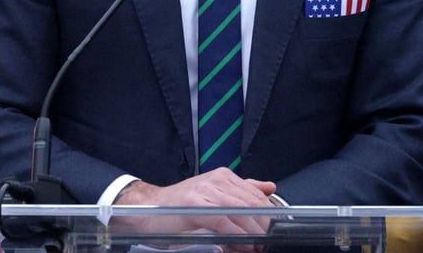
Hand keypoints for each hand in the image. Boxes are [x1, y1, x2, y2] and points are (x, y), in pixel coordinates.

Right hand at [113, 169, 276, 248]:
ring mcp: (204, 191)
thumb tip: (269, 187)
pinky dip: (237, 236)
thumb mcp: (214, 194)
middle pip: (252, 204)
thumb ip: (242, 191)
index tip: (274, 232)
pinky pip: (224, 222)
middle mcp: (215, 180)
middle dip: (264, 227)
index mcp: (223, 177)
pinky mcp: (194, 205)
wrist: (148, 209)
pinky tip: (243, 245)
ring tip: (257, 247)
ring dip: (254, 233)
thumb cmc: (181, 207)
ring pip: (241, 212)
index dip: (270, 216)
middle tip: (268, 243)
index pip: (257, 195)